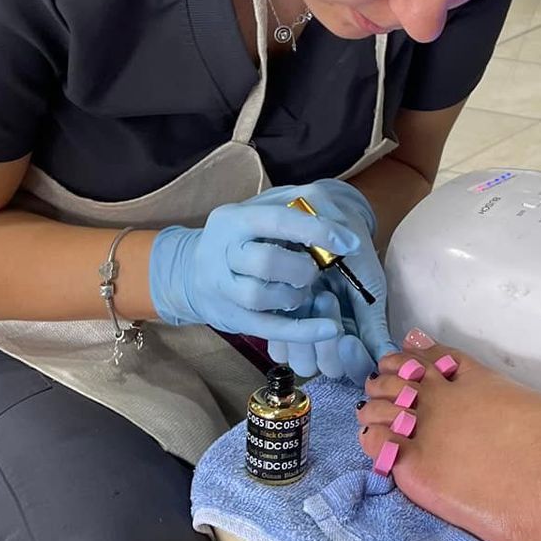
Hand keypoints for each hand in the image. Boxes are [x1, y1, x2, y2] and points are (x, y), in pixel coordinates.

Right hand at [147, 185, 366, 343]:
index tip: (350, 242)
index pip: (277, 220)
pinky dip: (302, 331)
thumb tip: (339, 222)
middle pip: (265, 262)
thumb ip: (294, 209)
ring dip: (294, 295)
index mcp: (233, 219)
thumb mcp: (258, 212)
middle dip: (301, 268)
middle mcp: (221, 252)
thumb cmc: (242, 238)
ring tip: (303, 290)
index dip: (317, 231)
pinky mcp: (231, 318)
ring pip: (260, 297)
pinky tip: (329, 329)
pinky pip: (268, 329)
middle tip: (315, 270)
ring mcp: (221, 288)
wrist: (189, 271)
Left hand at [269, 247, 397, 382]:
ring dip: (306, 333)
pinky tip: (292, 299)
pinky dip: (283, 329)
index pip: (357, 370)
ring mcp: (305, 335)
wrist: (325, 223)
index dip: (352, 360)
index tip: (347, 339)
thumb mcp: (368, 288)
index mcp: (358, 338)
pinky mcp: (279, 325)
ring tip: (313, 295)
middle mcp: (332, 343)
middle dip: (327, 341)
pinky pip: (278, 348)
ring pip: (302, 362)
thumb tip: (388, 358)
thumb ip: (374, 326)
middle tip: (328, 299)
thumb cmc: (353, 255)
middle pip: (328, 368)